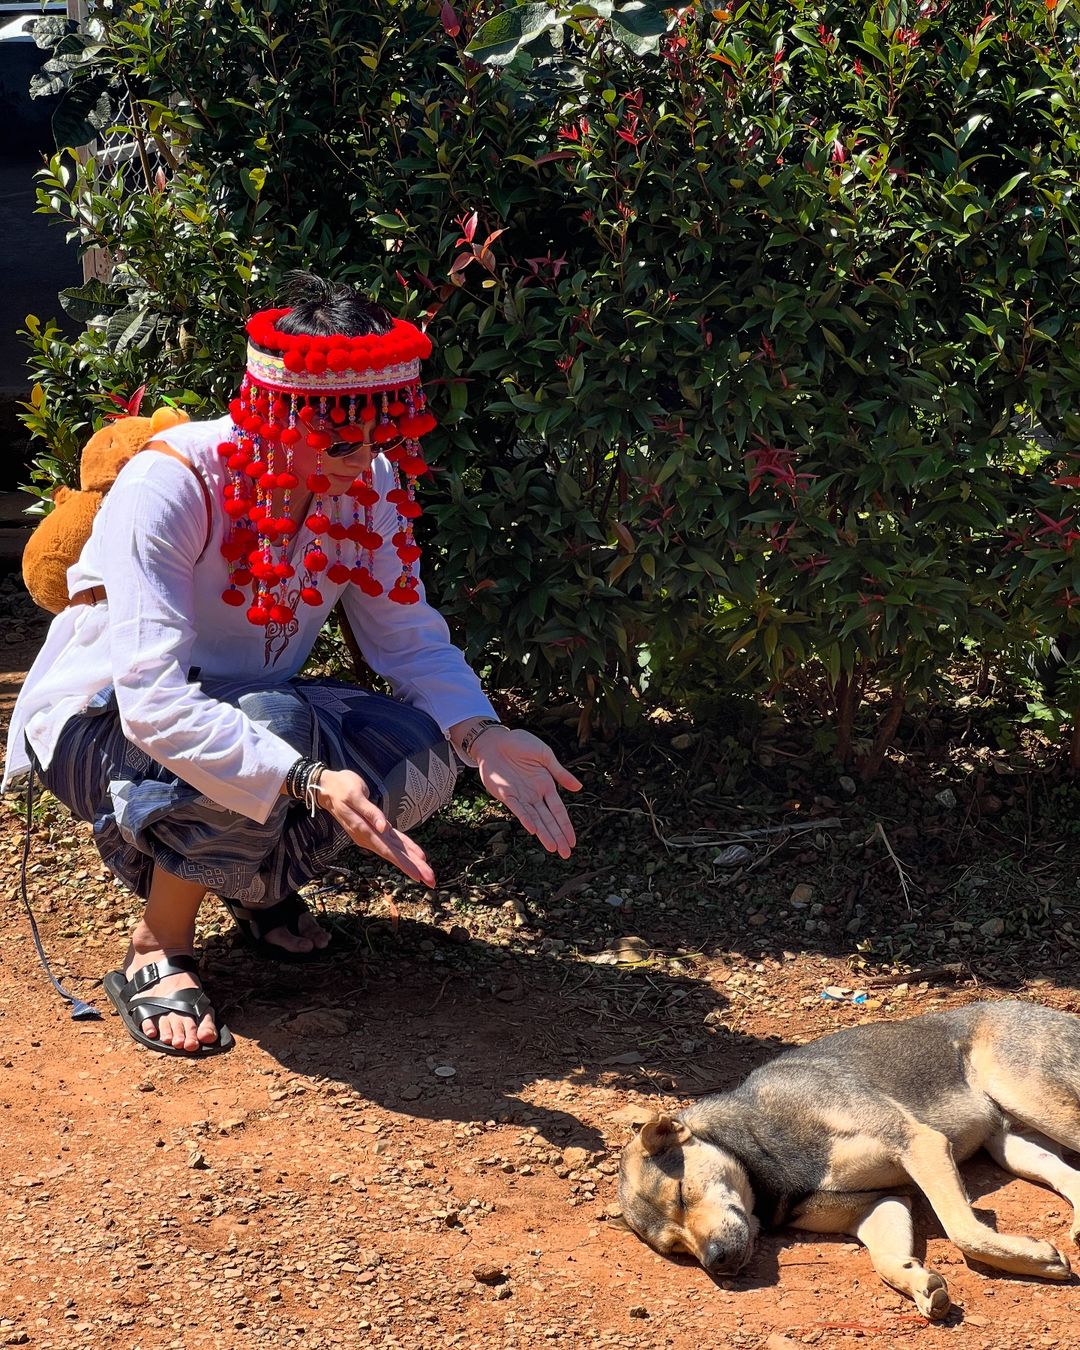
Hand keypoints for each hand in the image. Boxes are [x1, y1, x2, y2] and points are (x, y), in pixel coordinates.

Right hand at [316, 767, 434, 887]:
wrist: (327, 788)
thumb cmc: (341, 788)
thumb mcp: (354, 796)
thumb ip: (370, 812)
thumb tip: (383, 827)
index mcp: (364, 831)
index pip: (388, 850)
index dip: (404, 863)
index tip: (418, 875)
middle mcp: (369, 836)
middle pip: (395, 854)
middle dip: (414, 867)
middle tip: (431, 881)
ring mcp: (372, 833)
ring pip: (396, 850)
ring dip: (412, 862)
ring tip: (427, 874)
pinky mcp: (375, 827)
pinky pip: (393, 840)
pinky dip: (406, 847)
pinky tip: (417, 855)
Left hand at [471, 728, 581, 858]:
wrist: (495, 740)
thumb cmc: (520, 744)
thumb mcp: (545, 755)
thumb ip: (560, 773)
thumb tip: (579, 788)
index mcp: (546, 785)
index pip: (559, 811)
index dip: (566, 826)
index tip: (573, 842)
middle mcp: (534, 795)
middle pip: (549, 820)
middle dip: (558, 836)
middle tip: (566, 854)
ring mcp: (520, 796)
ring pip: (535, 819)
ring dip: (544, 834)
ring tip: (553, 848)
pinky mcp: (506, 793)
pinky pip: (518, 809)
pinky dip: (526, 818)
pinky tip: (533, 830)